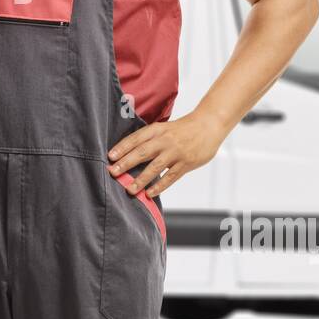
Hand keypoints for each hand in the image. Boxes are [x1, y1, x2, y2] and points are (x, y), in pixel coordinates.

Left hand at [107, 110, 228, 197]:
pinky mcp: (186, 163)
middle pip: (142, 152)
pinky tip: (150, 193)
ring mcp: (176, 152)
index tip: (110, 157)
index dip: (122, 147)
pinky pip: (171, 176)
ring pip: (155, 167)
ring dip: (141, 179)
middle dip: (126, 163)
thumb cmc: (183, 129)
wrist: (208, 125)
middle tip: (112, 173)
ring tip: (129, 190)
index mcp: (157, 130)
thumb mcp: (164, 128)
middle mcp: (165, 140)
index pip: (136, 138)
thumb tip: (128, 153)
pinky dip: (160, 186)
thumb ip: (149, 139)